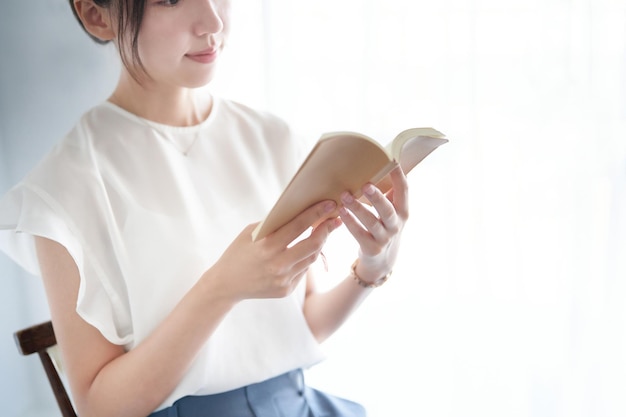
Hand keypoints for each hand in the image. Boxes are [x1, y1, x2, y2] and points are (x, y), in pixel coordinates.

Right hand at [206, 200, 341, 301]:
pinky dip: (306, 258)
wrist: (226, 285)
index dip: (317, 214)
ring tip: (322, 232)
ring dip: (319, 244)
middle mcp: (277, 264)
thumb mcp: (250, 233)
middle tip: (334, 220)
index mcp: (267, 246)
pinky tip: (305, 250)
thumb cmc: (238, 252)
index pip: (298, 226)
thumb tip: (300, 211)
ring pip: (311, 258)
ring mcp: (283, 280)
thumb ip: (274, 224)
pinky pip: (303, 270)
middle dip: (326, 230)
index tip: (330, 204)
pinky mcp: (286, 290)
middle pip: (313, 245)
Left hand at [338, 165, 408, 282]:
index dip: (399, 176)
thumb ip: (387, 193)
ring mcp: (384, 238)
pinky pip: (359, 234)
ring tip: (344, 196)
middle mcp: (396, 225)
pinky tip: (340, 212)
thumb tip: (379, 164)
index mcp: (402, 212)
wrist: (382, 261)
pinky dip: (350, 222)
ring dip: (357, 208)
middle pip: (388, 210)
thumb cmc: (384, 227)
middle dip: (377, 197)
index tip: (391, 160)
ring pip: (372, 222)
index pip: (404, 191)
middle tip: (365, 184)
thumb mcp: (392, 212)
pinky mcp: (371, 248)